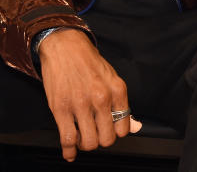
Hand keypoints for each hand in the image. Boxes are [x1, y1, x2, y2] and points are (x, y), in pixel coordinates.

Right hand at [38, 29, 141, 161]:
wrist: (64, 45)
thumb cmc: (88, 60)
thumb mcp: (111, 78)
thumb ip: (122, 104)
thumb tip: (136, 126)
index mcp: (117, 90)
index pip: (124, 128)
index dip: (116, 133)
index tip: (109, 130)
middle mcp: (101, 98)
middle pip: (107, 139)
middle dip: (101, 140)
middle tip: (95, 134)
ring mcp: (81, 105)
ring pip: (89, 143)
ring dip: (86, 144)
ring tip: (83, 137)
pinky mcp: (61, 109)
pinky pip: (68, 139)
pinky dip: (69, 151)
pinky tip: (70, 152)